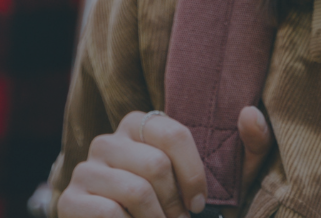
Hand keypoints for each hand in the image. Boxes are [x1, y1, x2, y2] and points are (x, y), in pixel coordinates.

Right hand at [58, 108, 275, 217]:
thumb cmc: (184, 213)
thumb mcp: (226, 184)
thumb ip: (249, 149)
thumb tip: (251, 113)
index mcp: (140, 126)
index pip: (172, 134)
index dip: (193, 175)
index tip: (199, 205)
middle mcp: (107, 141)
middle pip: (155, 166)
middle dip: (175, 207)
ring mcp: (84, 171)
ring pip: (135, 191)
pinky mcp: (69, 202)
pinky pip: (109, 214)